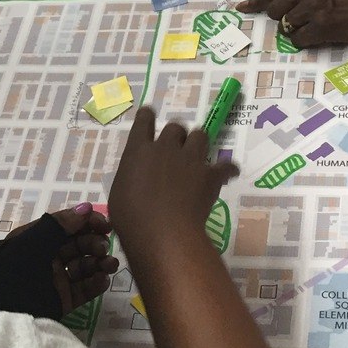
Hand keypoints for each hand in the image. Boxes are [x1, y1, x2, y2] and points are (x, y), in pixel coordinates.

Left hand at [0, 206, 117, 318]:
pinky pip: (82, 290)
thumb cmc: (12, 270)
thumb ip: (59, 225)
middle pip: (77, 246)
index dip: (86, 223)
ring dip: (99, 263)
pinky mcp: (61, 302)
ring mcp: (54, 281)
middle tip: (104, 248)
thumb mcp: (32, 242)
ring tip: (111, 265)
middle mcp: (45, 258)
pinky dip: (95, 284)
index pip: (66, 226)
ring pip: (82, 268)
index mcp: (35, 240)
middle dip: (94, 244)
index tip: (105, 225)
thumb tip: (86, 207)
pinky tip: (103, 280)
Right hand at [108, 108, 235, 261]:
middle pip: (175, 127)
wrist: (162, 233)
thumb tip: (136, 178)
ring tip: (197, 157)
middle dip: (177, 136)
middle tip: (175, 150)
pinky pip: (225, 165)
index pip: (143, 121)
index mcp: (138, 150)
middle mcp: (165, 148)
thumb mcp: (119, 194)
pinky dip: (227, 169)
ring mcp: (190, 159)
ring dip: (198, 143)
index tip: (149, 114)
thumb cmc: (131, 219)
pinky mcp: (210, 175)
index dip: (147, 116)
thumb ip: (130, 178)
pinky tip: (228, 173)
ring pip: (200, 135)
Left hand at [239, 0, 347, 47]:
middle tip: (293, 24)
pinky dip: (303, 42)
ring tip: (313, 30)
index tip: (243, 7)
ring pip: (285, 24)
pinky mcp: (322, 27)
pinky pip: (298, 39)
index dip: (258, 1)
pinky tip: (317, 39)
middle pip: (276, 7)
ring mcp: (314, 8)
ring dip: (294, 30)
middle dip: (280, 17)